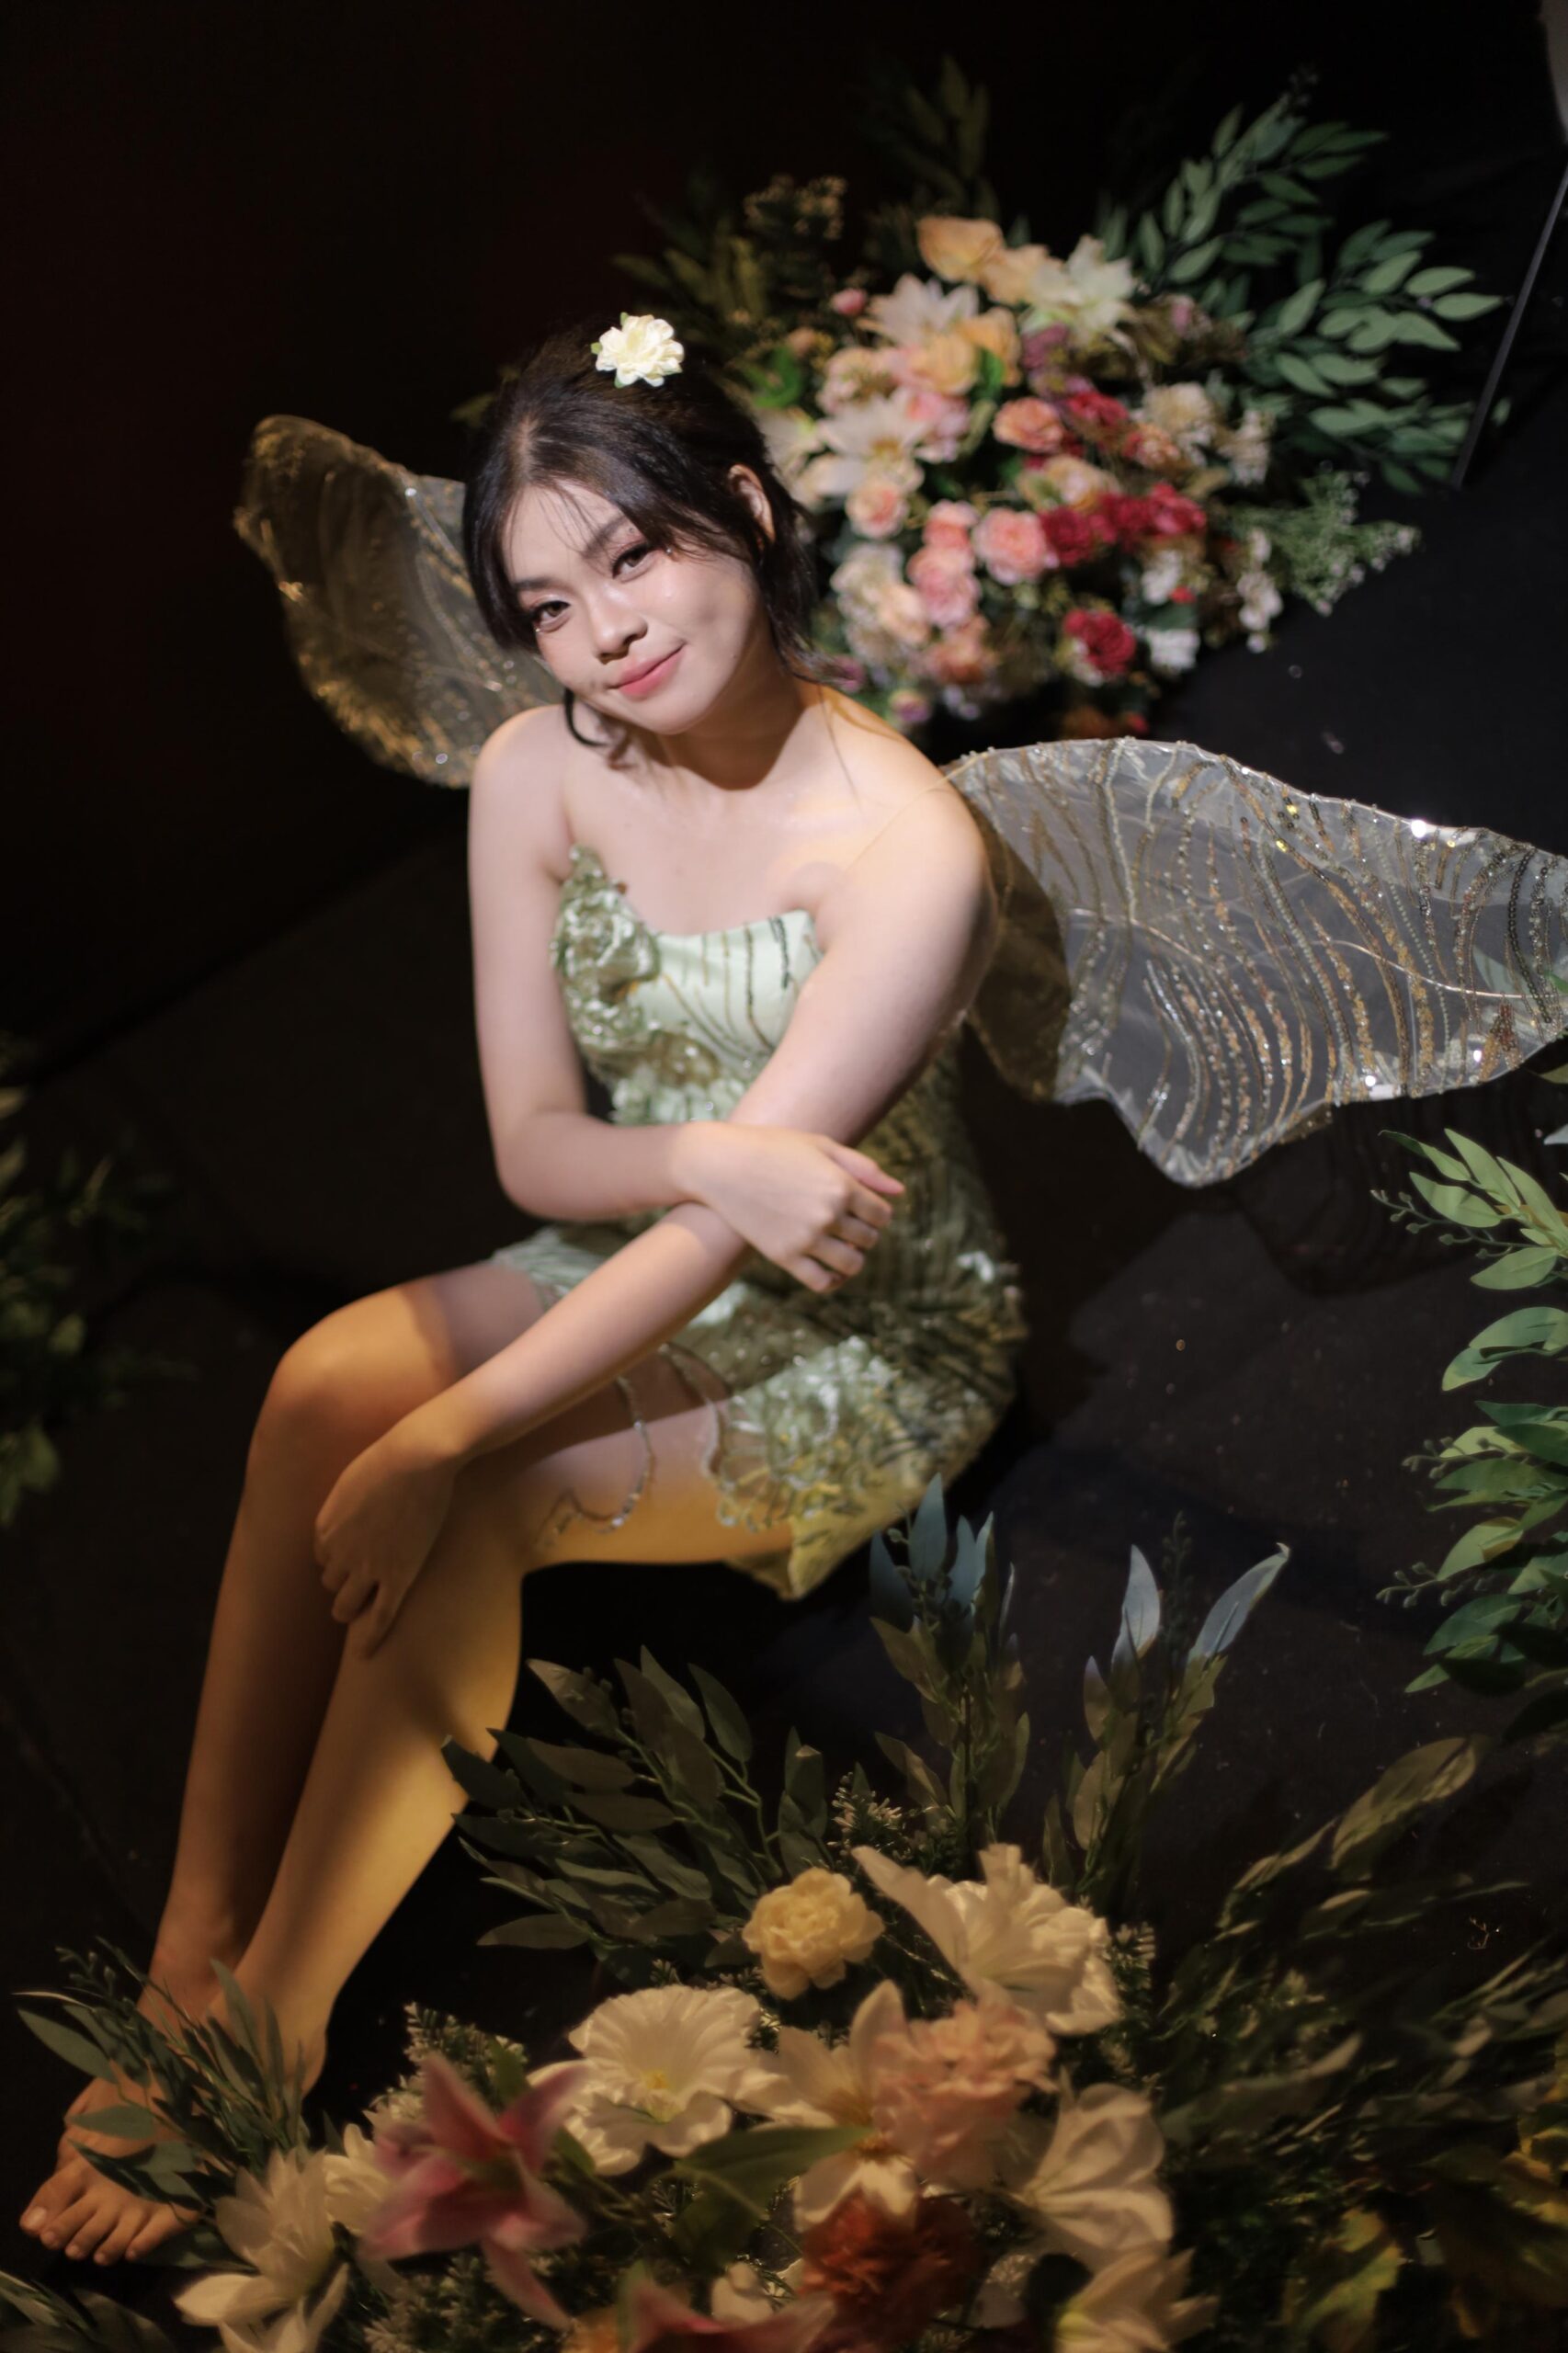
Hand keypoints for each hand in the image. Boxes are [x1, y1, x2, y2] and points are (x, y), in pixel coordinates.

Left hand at [314, 1431, 457, 1657]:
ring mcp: (368, 1568)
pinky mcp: (397, 1577)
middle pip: (330, 1581)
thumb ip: (346, 1500)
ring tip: (352, 1615)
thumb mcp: (353, 1477)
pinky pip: (379, 1616)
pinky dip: (369, 1638)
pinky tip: (364, 1653)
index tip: (349, 1557)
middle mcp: (339, 1552)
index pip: (321, 1556)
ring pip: (345, 1605)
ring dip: (346, 1610)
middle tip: (357, 1582)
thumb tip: (351, 1506)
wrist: (418, 1458)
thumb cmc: (390, 1457)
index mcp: (325, 1527)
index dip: (336, 1558)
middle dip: (341, 1582)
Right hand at [676, 1122, 905, 1293]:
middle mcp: (827, 1213)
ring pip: (852, 1264)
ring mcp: (805, 1238)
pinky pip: (822, 1282)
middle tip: (848, 1223)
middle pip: (869, 1238)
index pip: (882, 1214)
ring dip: (853, 1257)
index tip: (863, 1207)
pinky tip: (829, 1268)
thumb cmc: (773, 1147)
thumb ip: (863, 1167)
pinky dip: (833, 1280)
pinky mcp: (784, 1256)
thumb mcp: (821, 1146)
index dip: (877, 1212)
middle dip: (865, 1233)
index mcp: (841, 1184)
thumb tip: (899, 1192)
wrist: (721, 1165)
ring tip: (841, 1245)